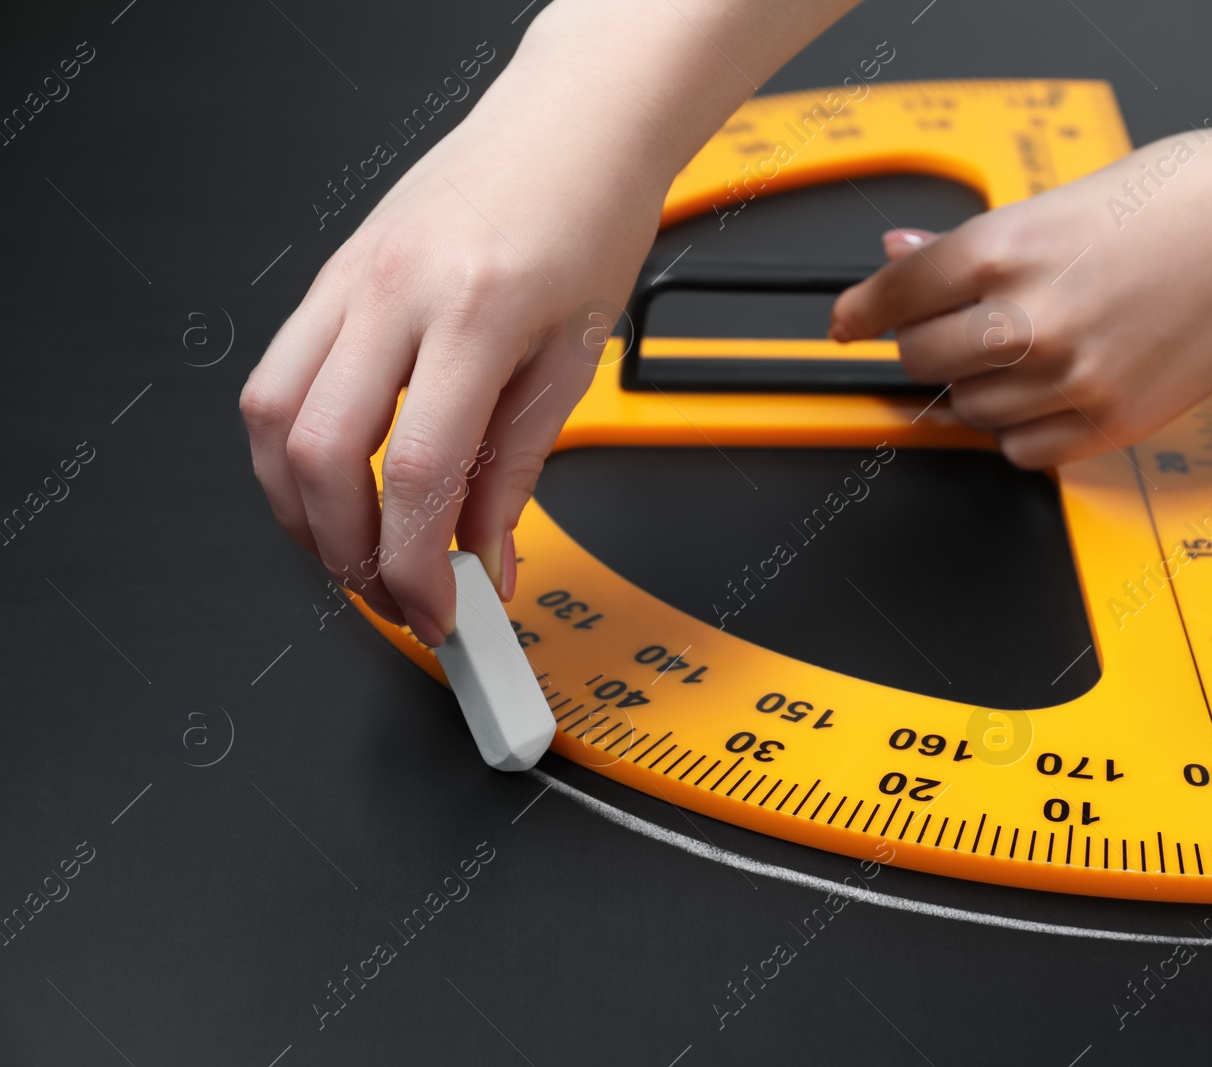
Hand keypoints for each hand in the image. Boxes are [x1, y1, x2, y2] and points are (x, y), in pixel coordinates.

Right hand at [239, 69, 664, 645]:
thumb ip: (519, 469)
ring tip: (357, 551)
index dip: (415, 568)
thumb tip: (486, 561)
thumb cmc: (590, 218)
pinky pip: (276, 376)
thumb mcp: (575, 358)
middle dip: (347, 554)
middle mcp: (393, 288)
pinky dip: (292, 447)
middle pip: (319, 454)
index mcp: (475, 310)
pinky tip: (336, 478)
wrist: (572, 125)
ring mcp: (349, 277)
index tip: (440, 616)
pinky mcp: (330, 275)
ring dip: (300, 508)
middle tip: (395, 597)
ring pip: (270, 418)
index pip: (415, 473)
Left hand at [829, 126, 1211, 467]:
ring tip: (1028, 352)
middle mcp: (1028, 319)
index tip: (848, 323)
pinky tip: (1050, 395)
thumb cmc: (1184, 199)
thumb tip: (904, 254)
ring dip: (980, 389)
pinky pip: (1025, 452)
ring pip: (971, 411)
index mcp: (1005, 250)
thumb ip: (973, 243)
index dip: (860, 311)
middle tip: (952, 333)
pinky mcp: (1110, 423)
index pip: (895, 297)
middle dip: (925, 347)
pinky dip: (1023, 432)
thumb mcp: (1062, 199)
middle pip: (922, 362)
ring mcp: (1068, 379)